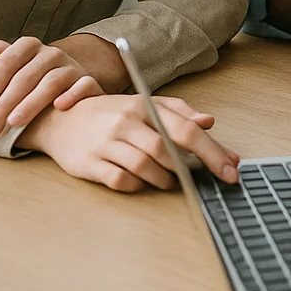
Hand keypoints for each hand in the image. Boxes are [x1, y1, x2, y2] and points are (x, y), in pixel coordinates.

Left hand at [0, 37, 105, 138]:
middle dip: (3, 105)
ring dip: (31, 104)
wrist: (69, 84)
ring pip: (51, 82)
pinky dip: (72, 95)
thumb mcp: (12, 65)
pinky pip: (84, 85)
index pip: (5, 63)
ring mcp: (71, 67)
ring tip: (14, 123)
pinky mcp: (89, 81)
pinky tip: (59, 107)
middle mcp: (51, 53)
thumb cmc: (31, 80)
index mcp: (28, 46)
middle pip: (25, 77)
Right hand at [19, 93, 240, 192]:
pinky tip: (143, 183)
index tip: (231, 169)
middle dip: (193, 169)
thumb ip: (179, 112)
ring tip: (172, 181)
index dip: (212, 151)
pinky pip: (121, 181)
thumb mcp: (145, 104)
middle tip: (207, 181)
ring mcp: (105, 144)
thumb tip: (209, 122)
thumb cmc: (109, 113)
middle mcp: (124, 123)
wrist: (59, 121)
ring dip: (165, 180)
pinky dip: (138, 186)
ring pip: (146, 168)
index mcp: (143, 105)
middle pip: (167, 150)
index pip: (185, 130)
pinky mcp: (89, 164)